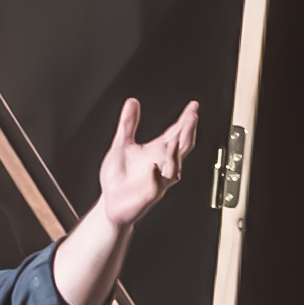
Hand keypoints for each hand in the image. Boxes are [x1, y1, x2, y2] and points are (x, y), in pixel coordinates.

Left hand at [96, 95, 203, 230]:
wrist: (110, 202)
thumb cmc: (119, 176)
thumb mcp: (121, 145)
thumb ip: (128, 124)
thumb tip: (132, 102)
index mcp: (157, 152)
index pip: (176, 133)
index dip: (185, 120)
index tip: (193, 107)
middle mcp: (161, 165)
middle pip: (181, 147)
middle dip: (187, 132)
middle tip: (192, 117)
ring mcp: (157, 180)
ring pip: (174, 167)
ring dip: (175, 153)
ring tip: (175, 139)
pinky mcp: (148, 195)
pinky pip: (156, 186)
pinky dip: (156, 176)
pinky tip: (153, 166)